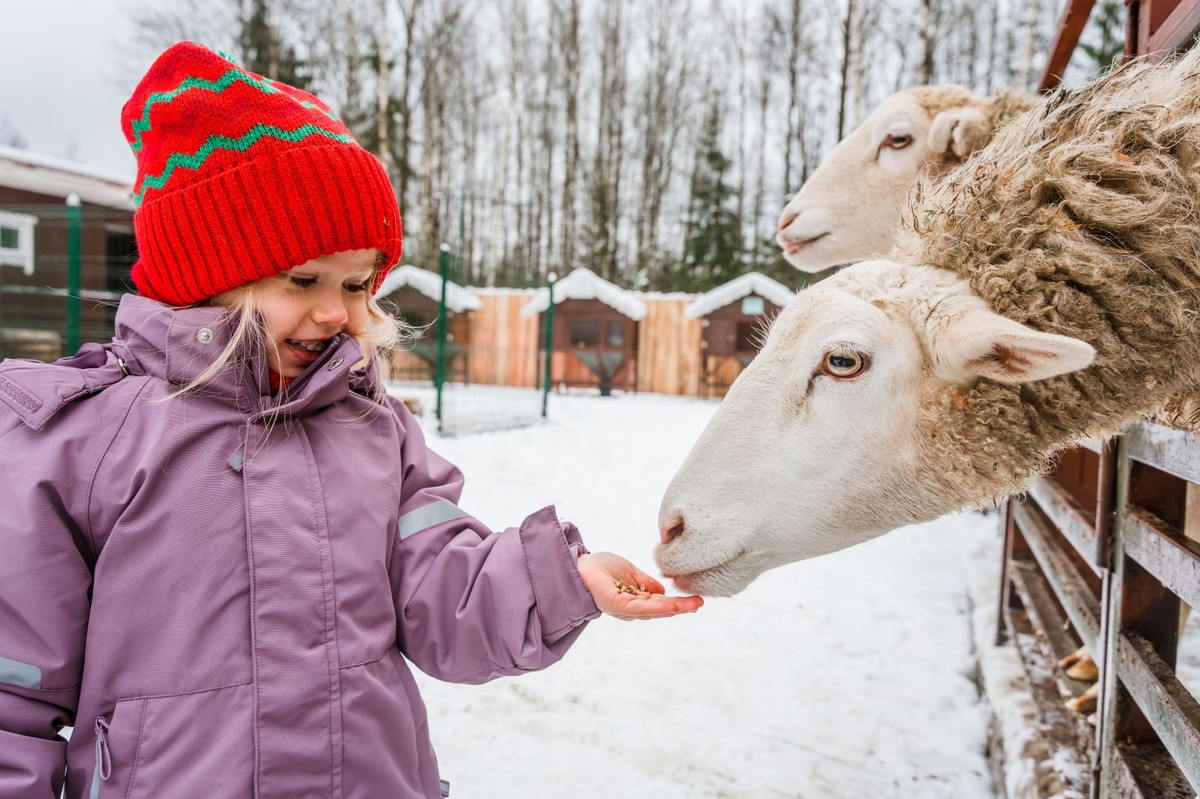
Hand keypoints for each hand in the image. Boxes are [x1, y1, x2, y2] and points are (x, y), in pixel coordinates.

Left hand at [576, 551, 703, 619]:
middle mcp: (630, 608)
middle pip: (660, 610)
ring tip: (693, 604)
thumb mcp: (630, 573)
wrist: (578, 565)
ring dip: (674, 608)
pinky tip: (672, 605)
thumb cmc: (600, 568)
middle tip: (700, 603)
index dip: (677, 602)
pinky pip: (641, 608)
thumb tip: (663, 590)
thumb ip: (645, 582)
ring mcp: (624, 609)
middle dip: (681, 607)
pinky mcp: (617, 606)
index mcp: (634, 600)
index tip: (695, 600)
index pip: (659, 603)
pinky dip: (658, 607)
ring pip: (654, 611)